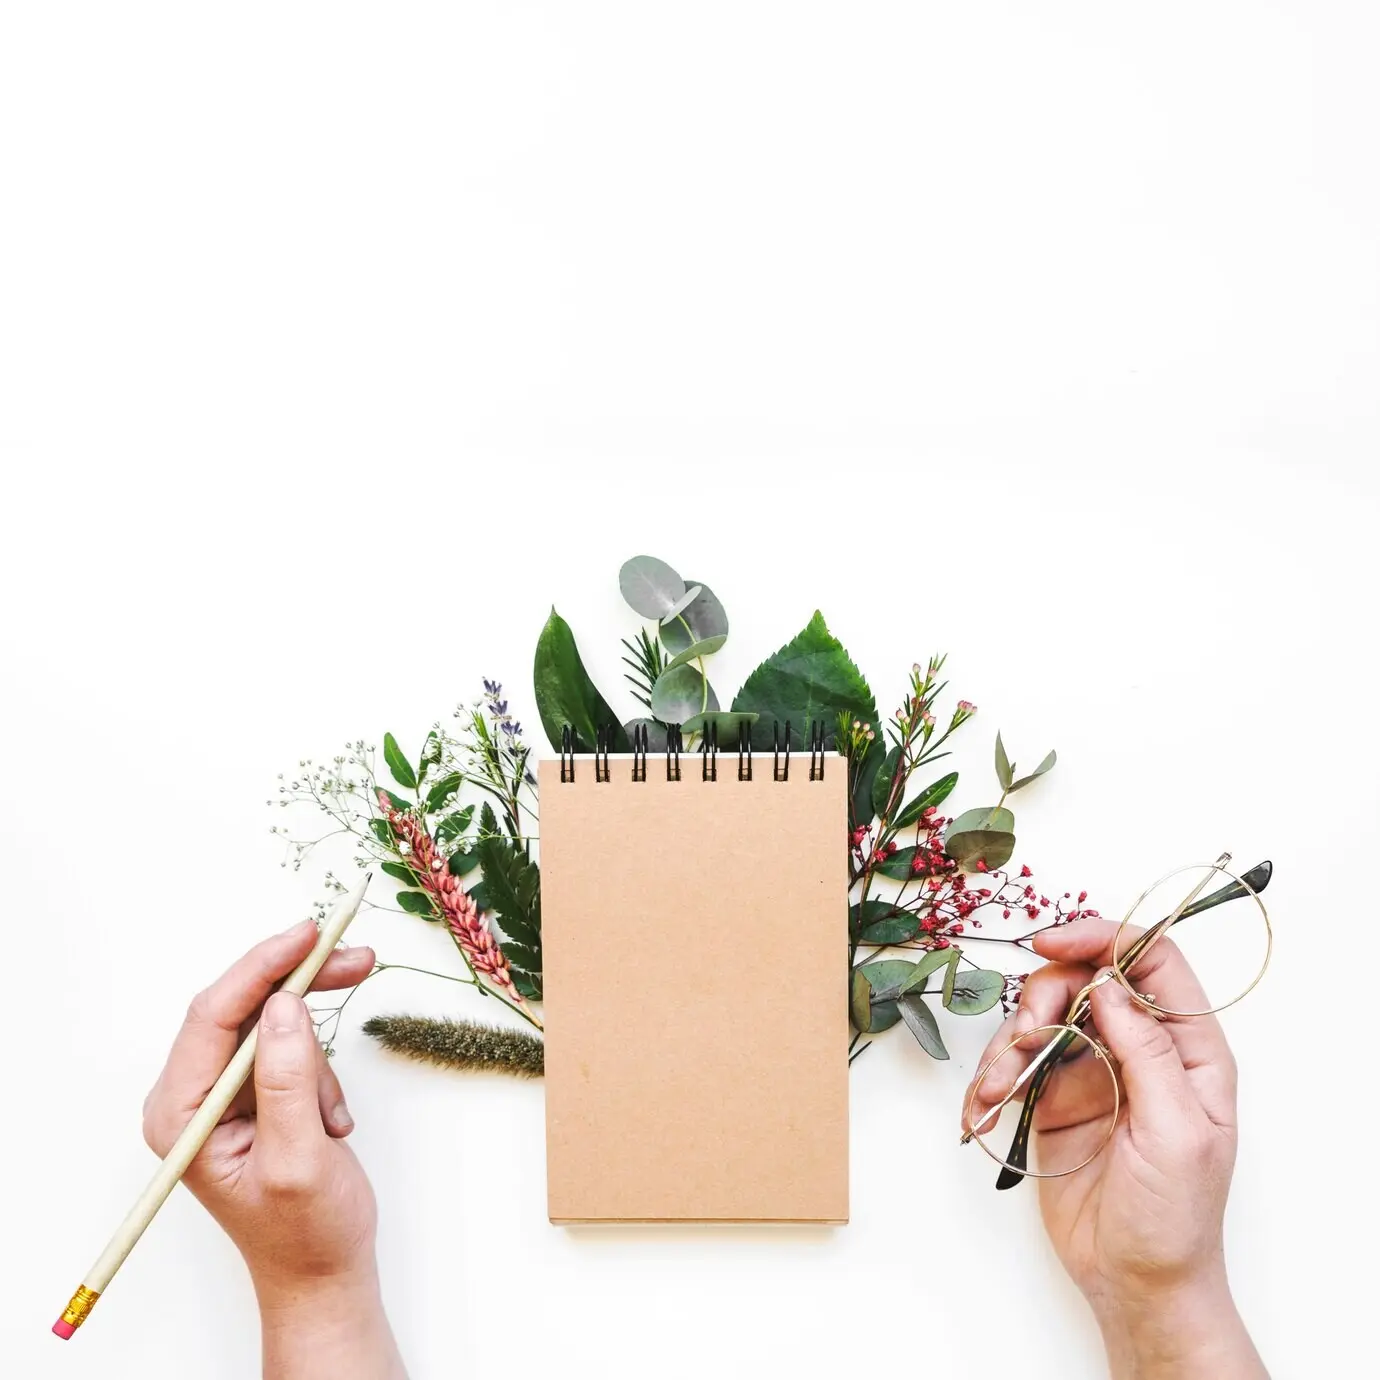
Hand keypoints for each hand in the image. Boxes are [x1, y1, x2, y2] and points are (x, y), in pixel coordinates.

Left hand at [142, 921, 405, 1378]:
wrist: (323, 1271)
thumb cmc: (304, 1233)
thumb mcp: (299, 1159)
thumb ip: (287, 1081)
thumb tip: (286, 1005)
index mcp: (180, 1113)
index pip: (213, 1015)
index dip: (262, 967)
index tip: (310, 935)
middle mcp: (193, 1096)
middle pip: (245, 1006)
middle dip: (302, 984)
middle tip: (358, 958)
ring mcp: (225, 1094)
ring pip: (277, 1024)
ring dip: (319, 1053)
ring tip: (336, 1115)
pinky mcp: (257, 1093)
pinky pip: (294, 1048)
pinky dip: (324, 1072)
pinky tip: (334, 1120)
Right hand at [964, 918, 1266, 1379]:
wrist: (1136, 1284)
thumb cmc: (1176, 1218)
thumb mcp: (1175, 1131)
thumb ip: (1146, 1051)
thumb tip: (1108, 985)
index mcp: (1188, 1048)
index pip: (1151, 961)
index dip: (1103, 938)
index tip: (1052, 944)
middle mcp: (1138, 1047)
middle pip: (1083, 979)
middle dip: (1043, 998)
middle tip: (1026, 1039)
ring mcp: (1092, 1069)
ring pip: (1040, 1015)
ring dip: (1009, 1043)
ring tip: (998, 1088)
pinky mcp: (1053, 1097)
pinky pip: (1013, 1062)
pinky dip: (990, 1078)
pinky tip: (981, 1108)